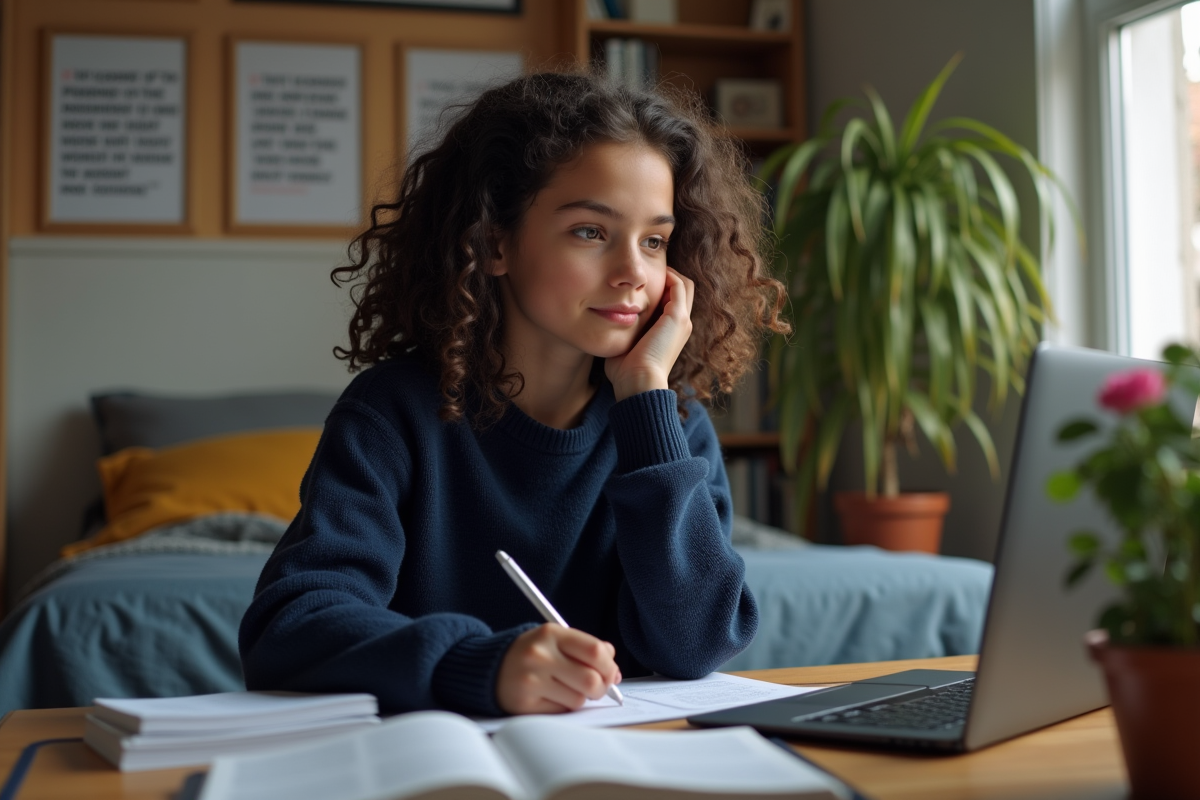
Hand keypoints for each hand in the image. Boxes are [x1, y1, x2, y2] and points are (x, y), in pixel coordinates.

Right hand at [496, 624, 621, 714]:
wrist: (489, 668)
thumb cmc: (531, 653)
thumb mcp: (555, 639)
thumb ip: (585, 647)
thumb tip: (613, 667)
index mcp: (550, 633)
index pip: (594, 651)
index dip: (610, 666)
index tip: (612, 674)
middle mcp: (539, 655)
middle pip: (591, 680)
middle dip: (601, 688)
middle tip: (597, 688)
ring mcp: (531, 681)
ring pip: (578, 700)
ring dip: (580, 698)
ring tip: (567, 689)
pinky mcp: (524, 704)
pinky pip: (560, 712)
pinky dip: (562, 707)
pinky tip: (551, 697)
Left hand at [605, 266, 694, 401]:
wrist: (639, 383)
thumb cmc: (626, 371)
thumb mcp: (625, 345)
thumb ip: (622, 331)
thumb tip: (605, 322)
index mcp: (672, 333)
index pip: (675, 301)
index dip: (661, 287)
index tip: (640, 281)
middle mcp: (682, 325)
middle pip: (684, 289)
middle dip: (668, 276)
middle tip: (646, 269)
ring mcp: (682, 320)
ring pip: (685, 284)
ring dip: (669, 273)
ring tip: (648, 267)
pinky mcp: (677, 317)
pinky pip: (678, 285)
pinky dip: (667, 275)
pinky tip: (648, 273)